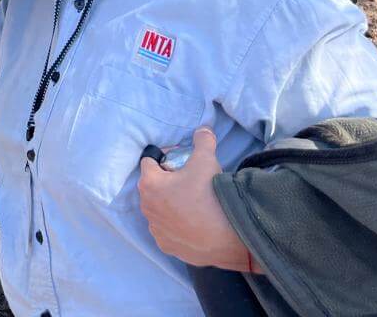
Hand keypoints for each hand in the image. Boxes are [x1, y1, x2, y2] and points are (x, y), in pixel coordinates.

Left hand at [138, 127, 254, 271]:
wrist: (229, 236)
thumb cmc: (211, 194)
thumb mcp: (207, 159)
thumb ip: (202, 140)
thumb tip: (203, 129)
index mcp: (150, 184)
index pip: (149, 161)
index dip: (165, 157)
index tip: (182, 161)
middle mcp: (147, 207)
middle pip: (153, 186)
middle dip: (166, 181)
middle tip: (189, 181)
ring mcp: (156, 229)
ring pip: (159, 209)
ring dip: (170, 204)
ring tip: (193, 203)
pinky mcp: (167, 246)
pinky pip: (167, 230)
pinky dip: (176, 225)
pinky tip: (193, 222)